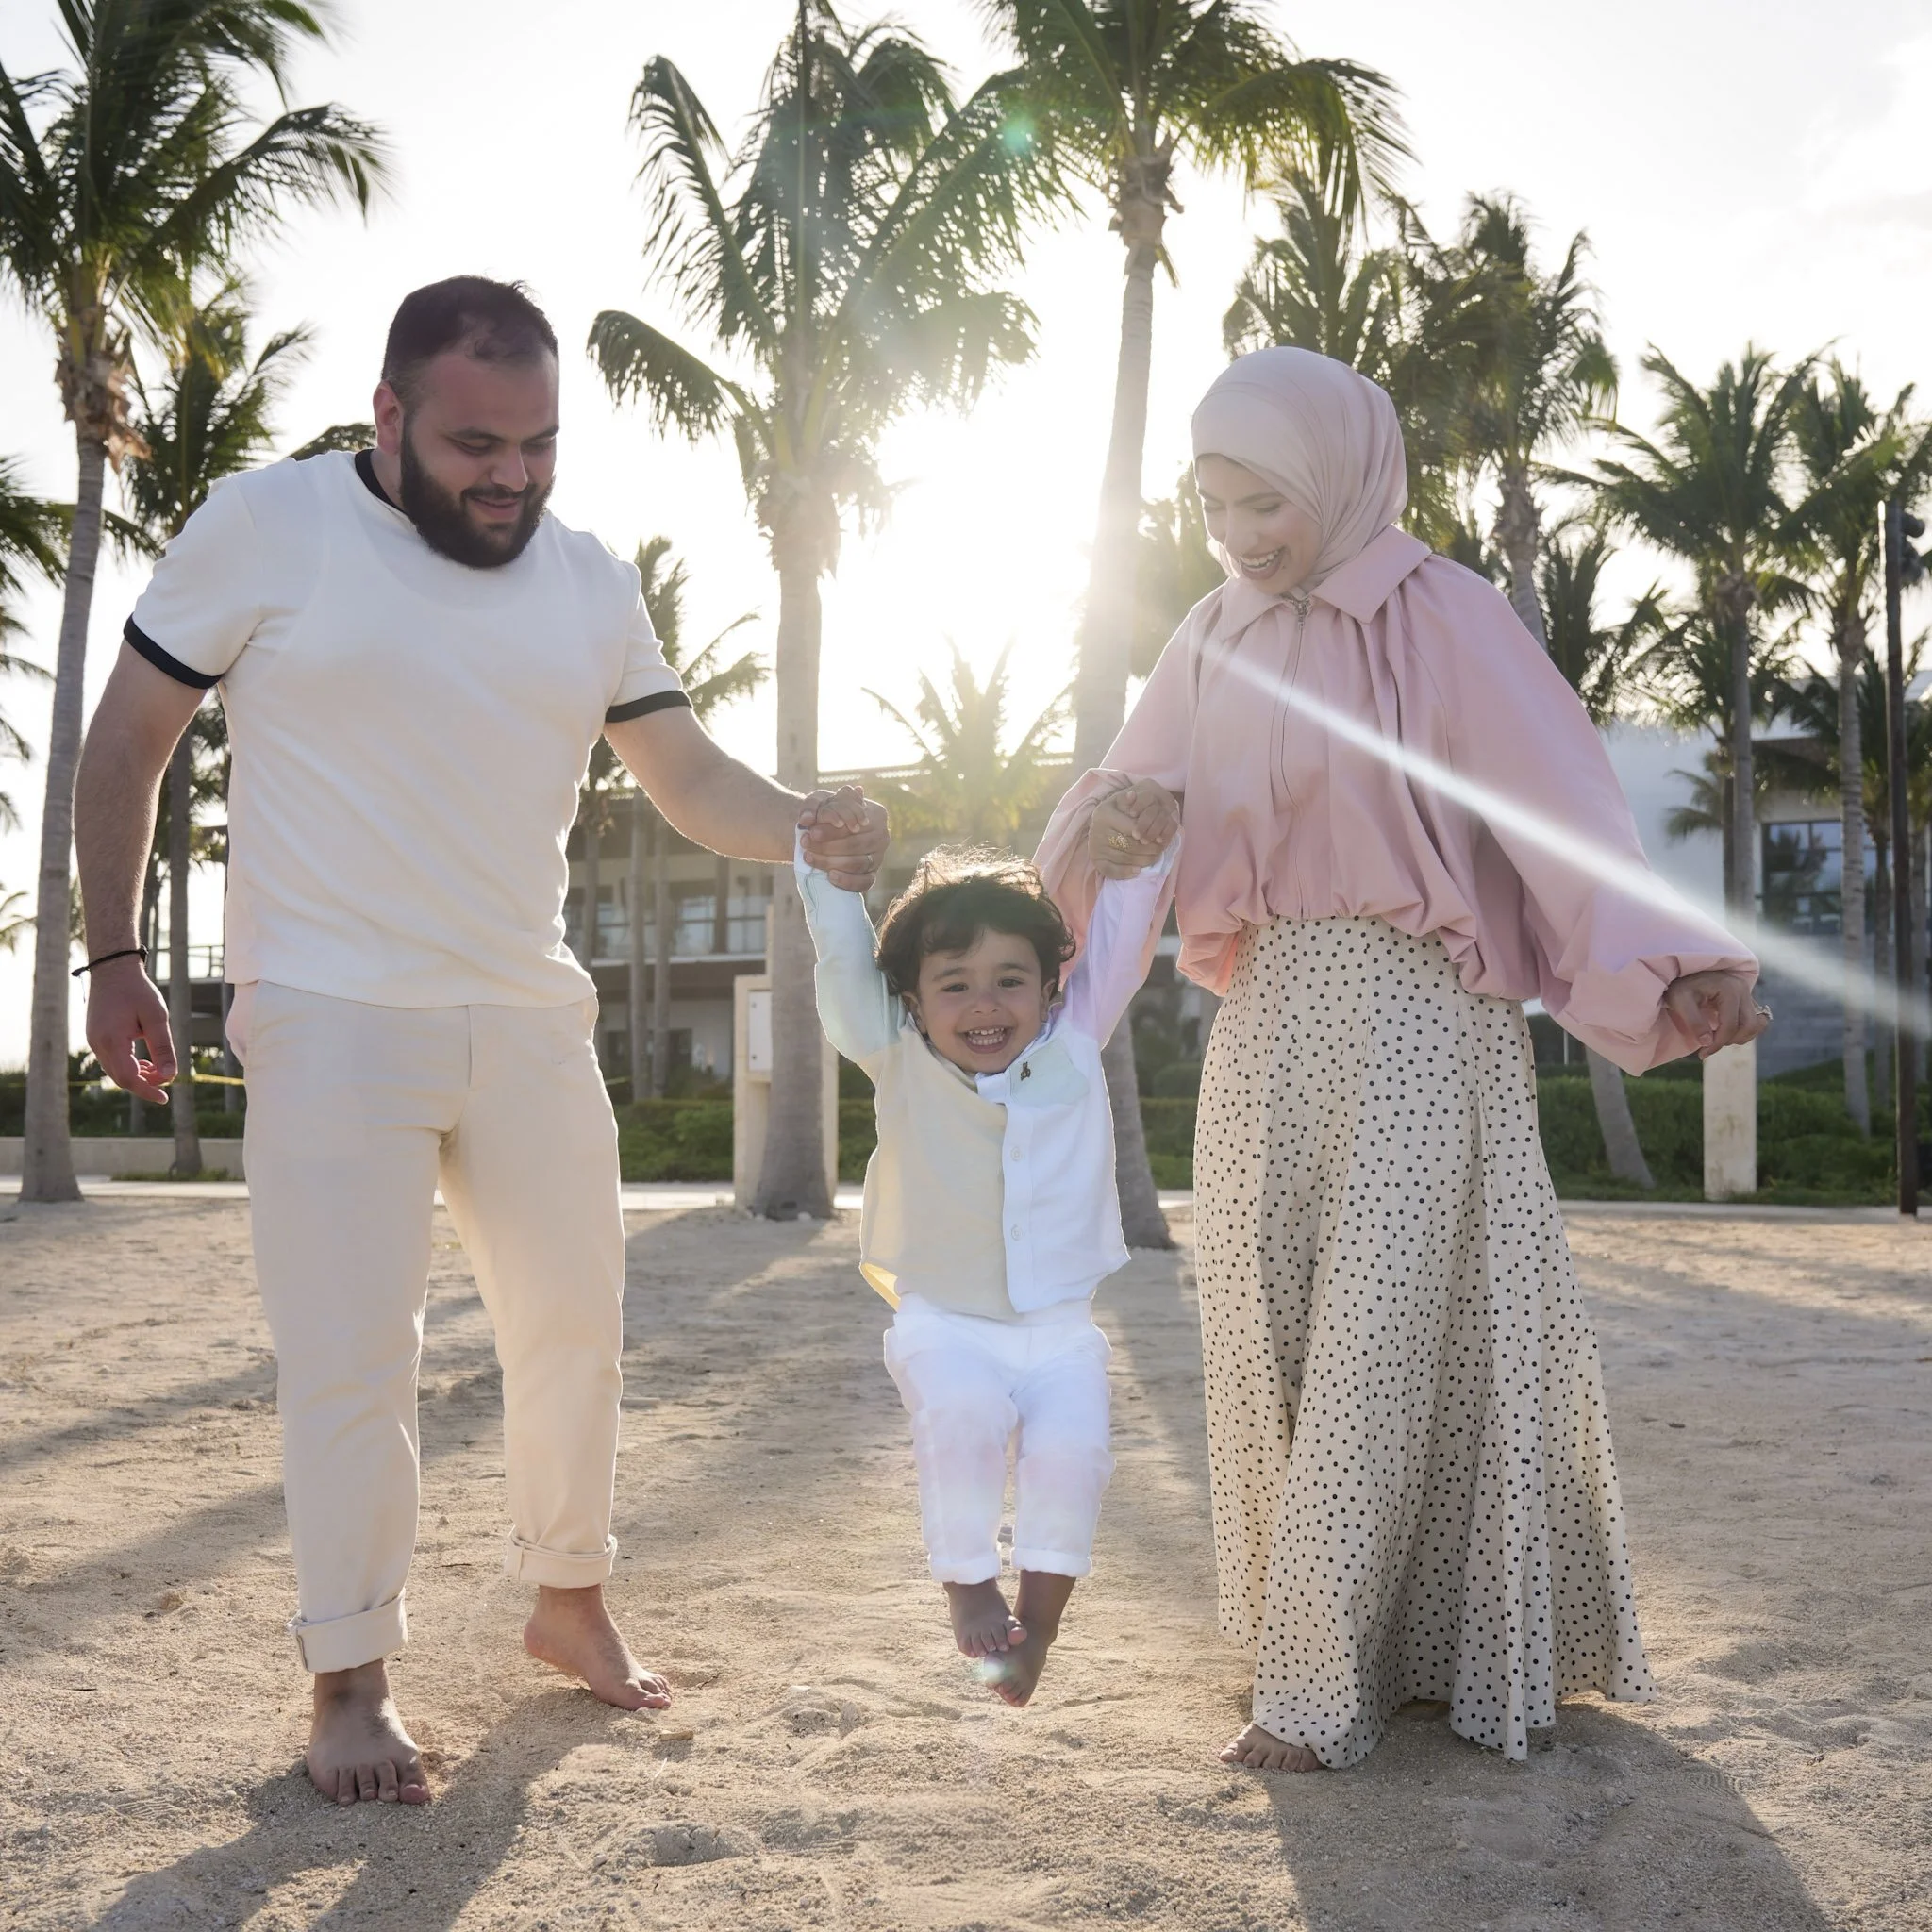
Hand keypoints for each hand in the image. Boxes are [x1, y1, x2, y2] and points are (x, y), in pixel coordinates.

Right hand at [85, 956, 176, 1103]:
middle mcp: (98, 1044)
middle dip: (144, 1085)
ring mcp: (94, 1042)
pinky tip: (145, 1064)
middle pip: (121, 1078)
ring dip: (137, 1076)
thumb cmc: (137, 991)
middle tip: (166, 1083)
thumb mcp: (156, 1018)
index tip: (165, 1098)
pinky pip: (111, 1061)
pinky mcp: (96, 1038)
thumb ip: (163, 1048)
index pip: (129, 1078)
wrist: (113, 970)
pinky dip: (128, 1067)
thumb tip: (170, 1076)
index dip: (147, 1091)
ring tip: (158, 1072)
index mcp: (112, 1041)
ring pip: (115, 1071)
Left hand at [799, 784, 888, 892]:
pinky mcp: (872, 874)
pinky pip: (864, 882)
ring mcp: (879, 857)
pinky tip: (830, 876)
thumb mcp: (819, 801)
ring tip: (809, 858)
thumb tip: (806, 819)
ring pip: (857, 864)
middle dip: (827, 847)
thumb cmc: (826, 812)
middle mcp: (882, 836)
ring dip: (831, 863)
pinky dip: (847, 881)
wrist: (828, 831)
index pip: (853, 824)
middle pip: (855, 845)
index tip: (811, 832)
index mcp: (876, 814)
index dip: (831, 830)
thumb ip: (811, 806)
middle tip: (806, 845)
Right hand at [1088, 778, 1179, 879]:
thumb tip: (1133, 795)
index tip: (1159, 837)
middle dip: (1149, 849)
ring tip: (1154, 857)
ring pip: (1125, 858)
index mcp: (1104, 814)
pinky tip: (1137, 871)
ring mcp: (1096, 847)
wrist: (1099, 824)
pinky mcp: (1096, 860)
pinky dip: (1125, 873)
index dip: (1149, 833)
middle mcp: (1098, 831)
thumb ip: (1129, 799)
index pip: (1133, 828)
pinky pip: (1111, 870)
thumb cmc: (1115, 812)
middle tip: (1160, 849)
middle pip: (1130, 845)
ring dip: (1143, 860)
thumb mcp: (1120, 802)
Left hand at [1663, 969, 1769, 1059]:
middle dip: (1731, 1040)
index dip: (1718, 1043)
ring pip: (1757, 1024)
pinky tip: (1726, 1031)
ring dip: (1741, 1036)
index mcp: (1729, 989)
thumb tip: (1708, 1042)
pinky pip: (1755, 1020)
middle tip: (1711, 1044)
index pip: (1730, 1025)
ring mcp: (1747, 994)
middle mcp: (1743, 990)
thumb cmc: (1680, 986)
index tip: (1702, 1054)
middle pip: (1750, 1025)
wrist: (1685, 973)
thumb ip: (1694, 1022)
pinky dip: (1744, 1030)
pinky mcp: (1747, 999)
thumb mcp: (1680, 1001)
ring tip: (1718, 1037)